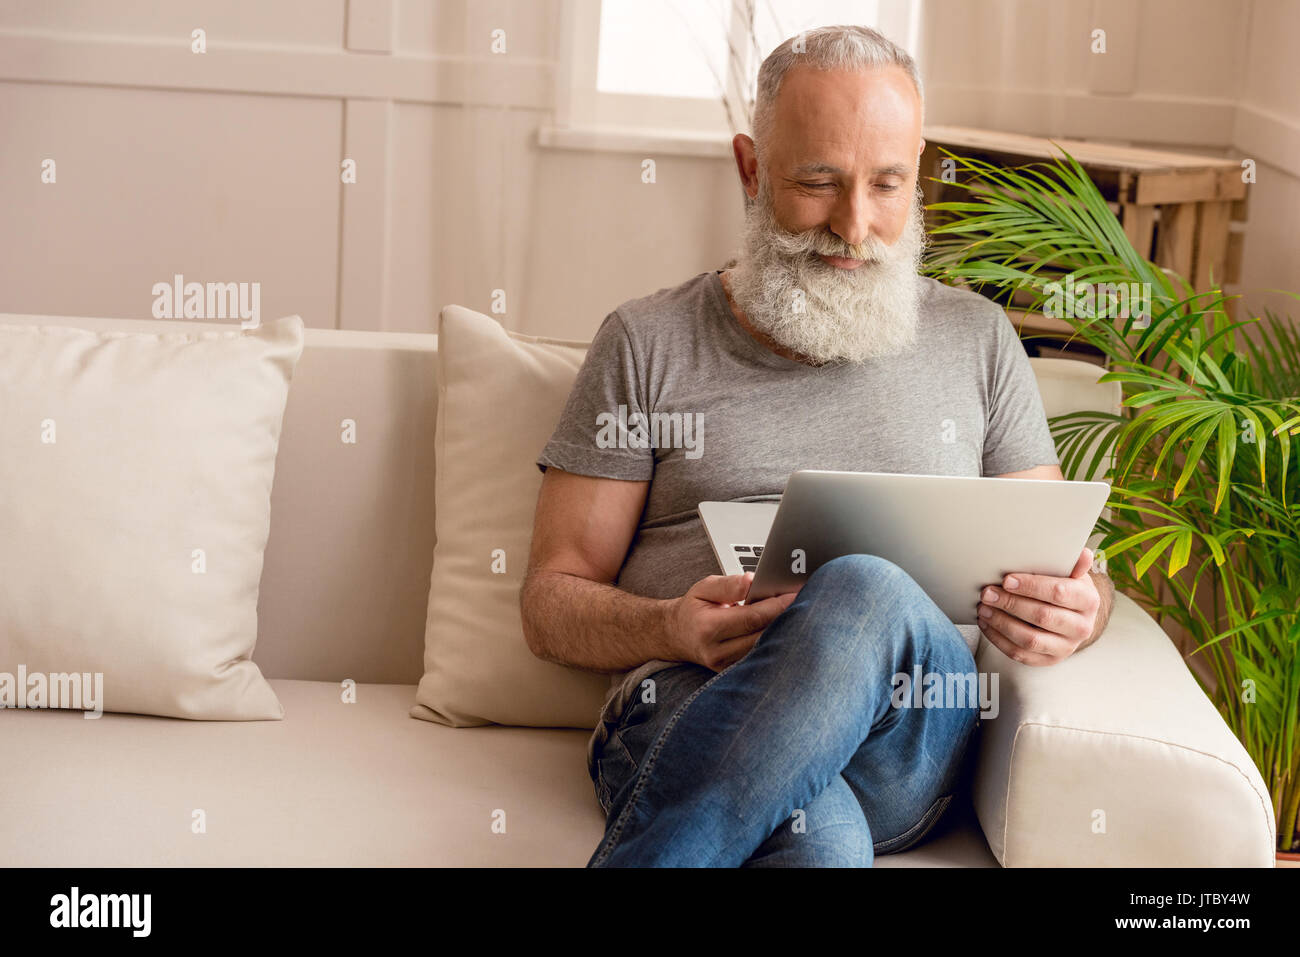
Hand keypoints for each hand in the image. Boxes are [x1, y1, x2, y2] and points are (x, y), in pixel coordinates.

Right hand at [668, 572, 798, 671]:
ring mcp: (725, 666)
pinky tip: (785, 631)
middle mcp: (717, 651)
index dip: (778, 606)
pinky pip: (760, 658)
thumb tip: (752, 581)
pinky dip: (774, 644)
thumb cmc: (693, 610)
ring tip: (799, 615)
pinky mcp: (733, 673)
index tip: (796, 594)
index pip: (752, 617)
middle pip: (763, 635)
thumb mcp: (703, 588)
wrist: (677, 636)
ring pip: (765, 650)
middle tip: (806, 602)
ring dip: (784, 632)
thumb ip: (728, 585)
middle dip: (786, 618)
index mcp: (708, 628)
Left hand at [976, 547, 1102, 665]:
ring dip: (1001, 623)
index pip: (1059, 593)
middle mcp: (1081, 627)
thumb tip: (1083, 553)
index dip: (1031, 586)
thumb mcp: (1071, 574)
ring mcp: (1065, 647)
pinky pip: (1020, 654)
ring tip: (983, 608)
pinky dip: (998, 639)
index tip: (1007, 580)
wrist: (1072, 617)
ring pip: (1029, 639)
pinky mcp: (1048, 660)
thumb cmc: (1066, 589)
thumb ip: (1074, 564)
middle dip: (1010, 603)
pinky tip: (986, 624)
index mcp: (1088, 601)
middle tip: (987, 593)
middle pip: (1042, 616)